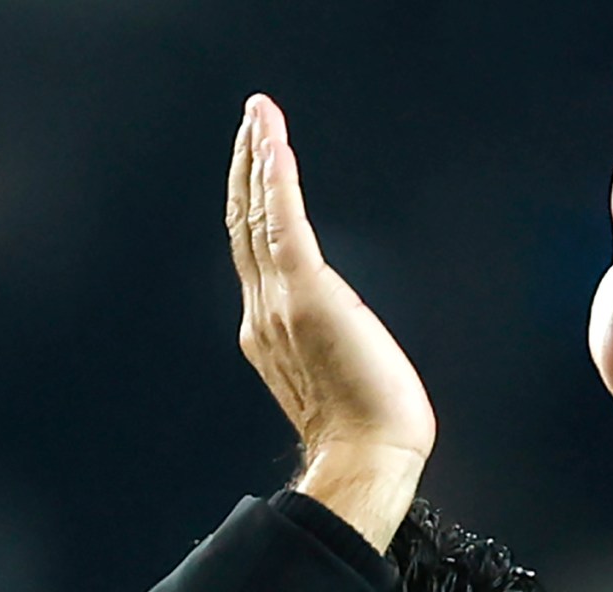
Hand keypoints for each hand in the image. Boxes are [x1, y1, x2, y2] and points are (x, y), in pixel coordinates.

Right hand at [228, 94, 433, 545]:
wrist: (368, 456)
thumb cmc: (369, 426)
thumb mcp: (340, 371)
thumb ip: (328, 339)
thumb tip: (342, 325)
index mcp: (267, 330)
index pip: (254, 251)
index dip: (251, 202)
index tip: (256, 162)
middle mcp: (262, 312)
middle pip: (244, 224)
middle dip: (246, 166)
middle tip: (251, 118)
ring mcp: (279, 304)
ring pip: (258, 215)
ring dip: (258, 157)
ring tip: (258, 114)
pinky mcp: (306, 295)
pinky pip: (282, 224)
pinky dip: (275, 179)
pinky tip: (272, 143)